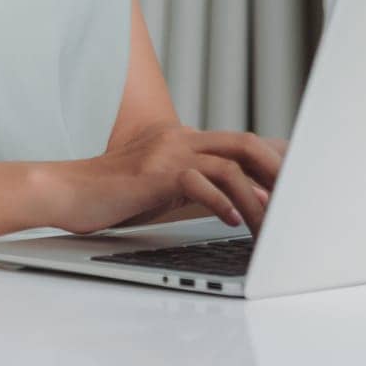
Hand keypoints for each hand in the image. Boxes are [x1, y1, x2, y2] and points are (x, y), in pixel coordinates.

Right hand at [48, 123, 286, 237]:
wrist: (68, 190)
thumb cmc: (115, 195)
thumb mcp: (165, 187)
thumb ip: (201, 187)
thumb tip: (248, 203)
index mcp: (185, 139)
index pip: (240, 144)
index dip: (273, 161)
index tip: (297, 185)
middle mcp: (180, 138)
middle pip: (244, 144)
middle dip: (275, 172)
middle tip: (296, 202)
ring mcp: (168, 152)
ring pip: (228, 165)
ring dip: (254, 198)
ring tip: (268, 227)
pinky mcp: (154, 173)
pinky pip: (197, 181)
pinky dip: (220, 202)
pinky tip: (232, 221)